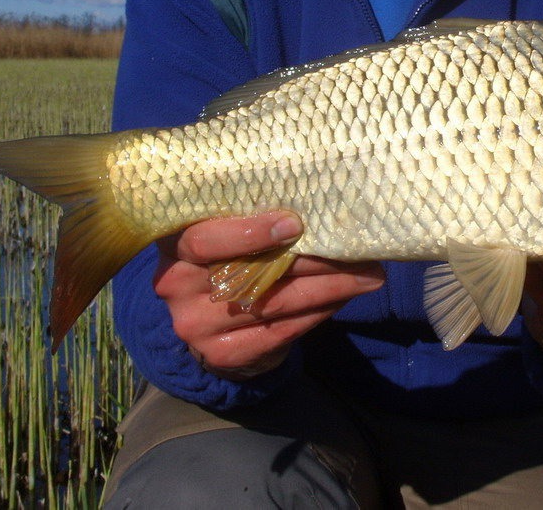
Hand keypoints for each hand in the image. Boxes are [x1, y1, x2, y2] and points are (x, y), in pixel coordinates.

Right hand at [151, 211, 384, 380]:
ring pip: (276, 304)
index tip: (294, 224)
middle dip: (312, 261)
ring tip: (368, 274)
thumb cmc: (228, 251)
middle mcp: (176, 285)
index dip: (248, 233)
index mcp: (174, 242)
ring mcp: (196, 324)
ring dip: (329, 288)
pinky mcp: (221, 354)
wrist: (210, 320)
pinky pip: (280, 332)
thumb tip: (318, 189)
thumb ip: (251, 209)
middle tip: (357, 250)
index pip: (203, 240)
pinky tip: (343, 296)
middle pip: (252, 274)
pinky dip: (318, 312)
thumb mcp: (226, 224)